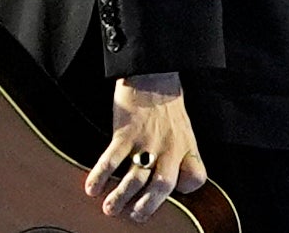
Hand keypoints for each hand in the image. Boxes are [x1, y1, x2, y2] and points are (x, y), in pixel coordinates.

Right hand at [86, 74, 207, 222]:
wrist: (152, 72)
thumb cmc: (166, 104)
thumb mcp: (183, 129)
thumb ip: (180, 155)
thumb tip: (171, 181)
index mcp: (185, 147)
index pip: (196, 176)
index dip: (187, 188)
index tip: (173, 195)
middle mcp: (169, 148)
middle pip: (163, 186)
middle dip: (148, 205)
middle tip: (135, 216)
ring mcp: (147, 141)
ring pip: (135, 178)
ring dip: (121, 196)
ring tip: (110, 209)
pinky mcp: (126, 132)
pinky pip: (112, 159)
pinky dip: (101, 175)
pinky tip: (92, 187)